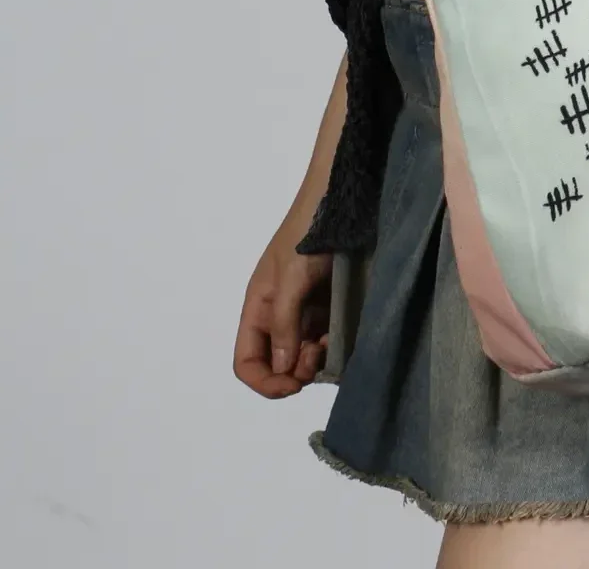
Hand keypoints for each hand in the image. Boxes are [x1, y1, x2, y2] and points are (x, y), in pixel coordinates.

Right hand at [233, 200, 332, 398]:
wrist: (340, 203)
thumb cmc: (307, 236)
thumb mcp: (290, 278)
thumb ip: (285, 323)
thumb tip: (283, 369)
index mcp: (259, 309)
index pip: (247, 360)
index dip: (264, 381)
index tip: (291, 386)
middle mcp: (279, 315)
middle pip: (277, 363)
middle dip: (294, 372)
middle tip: (316, 355)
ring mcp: (306, 311)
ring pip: (303, 355)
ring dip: (314, 360)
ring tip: (329, 345)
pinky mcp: (331, 306)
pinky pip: (326, 338)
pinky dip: (331, 346)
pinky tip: (341, 337)